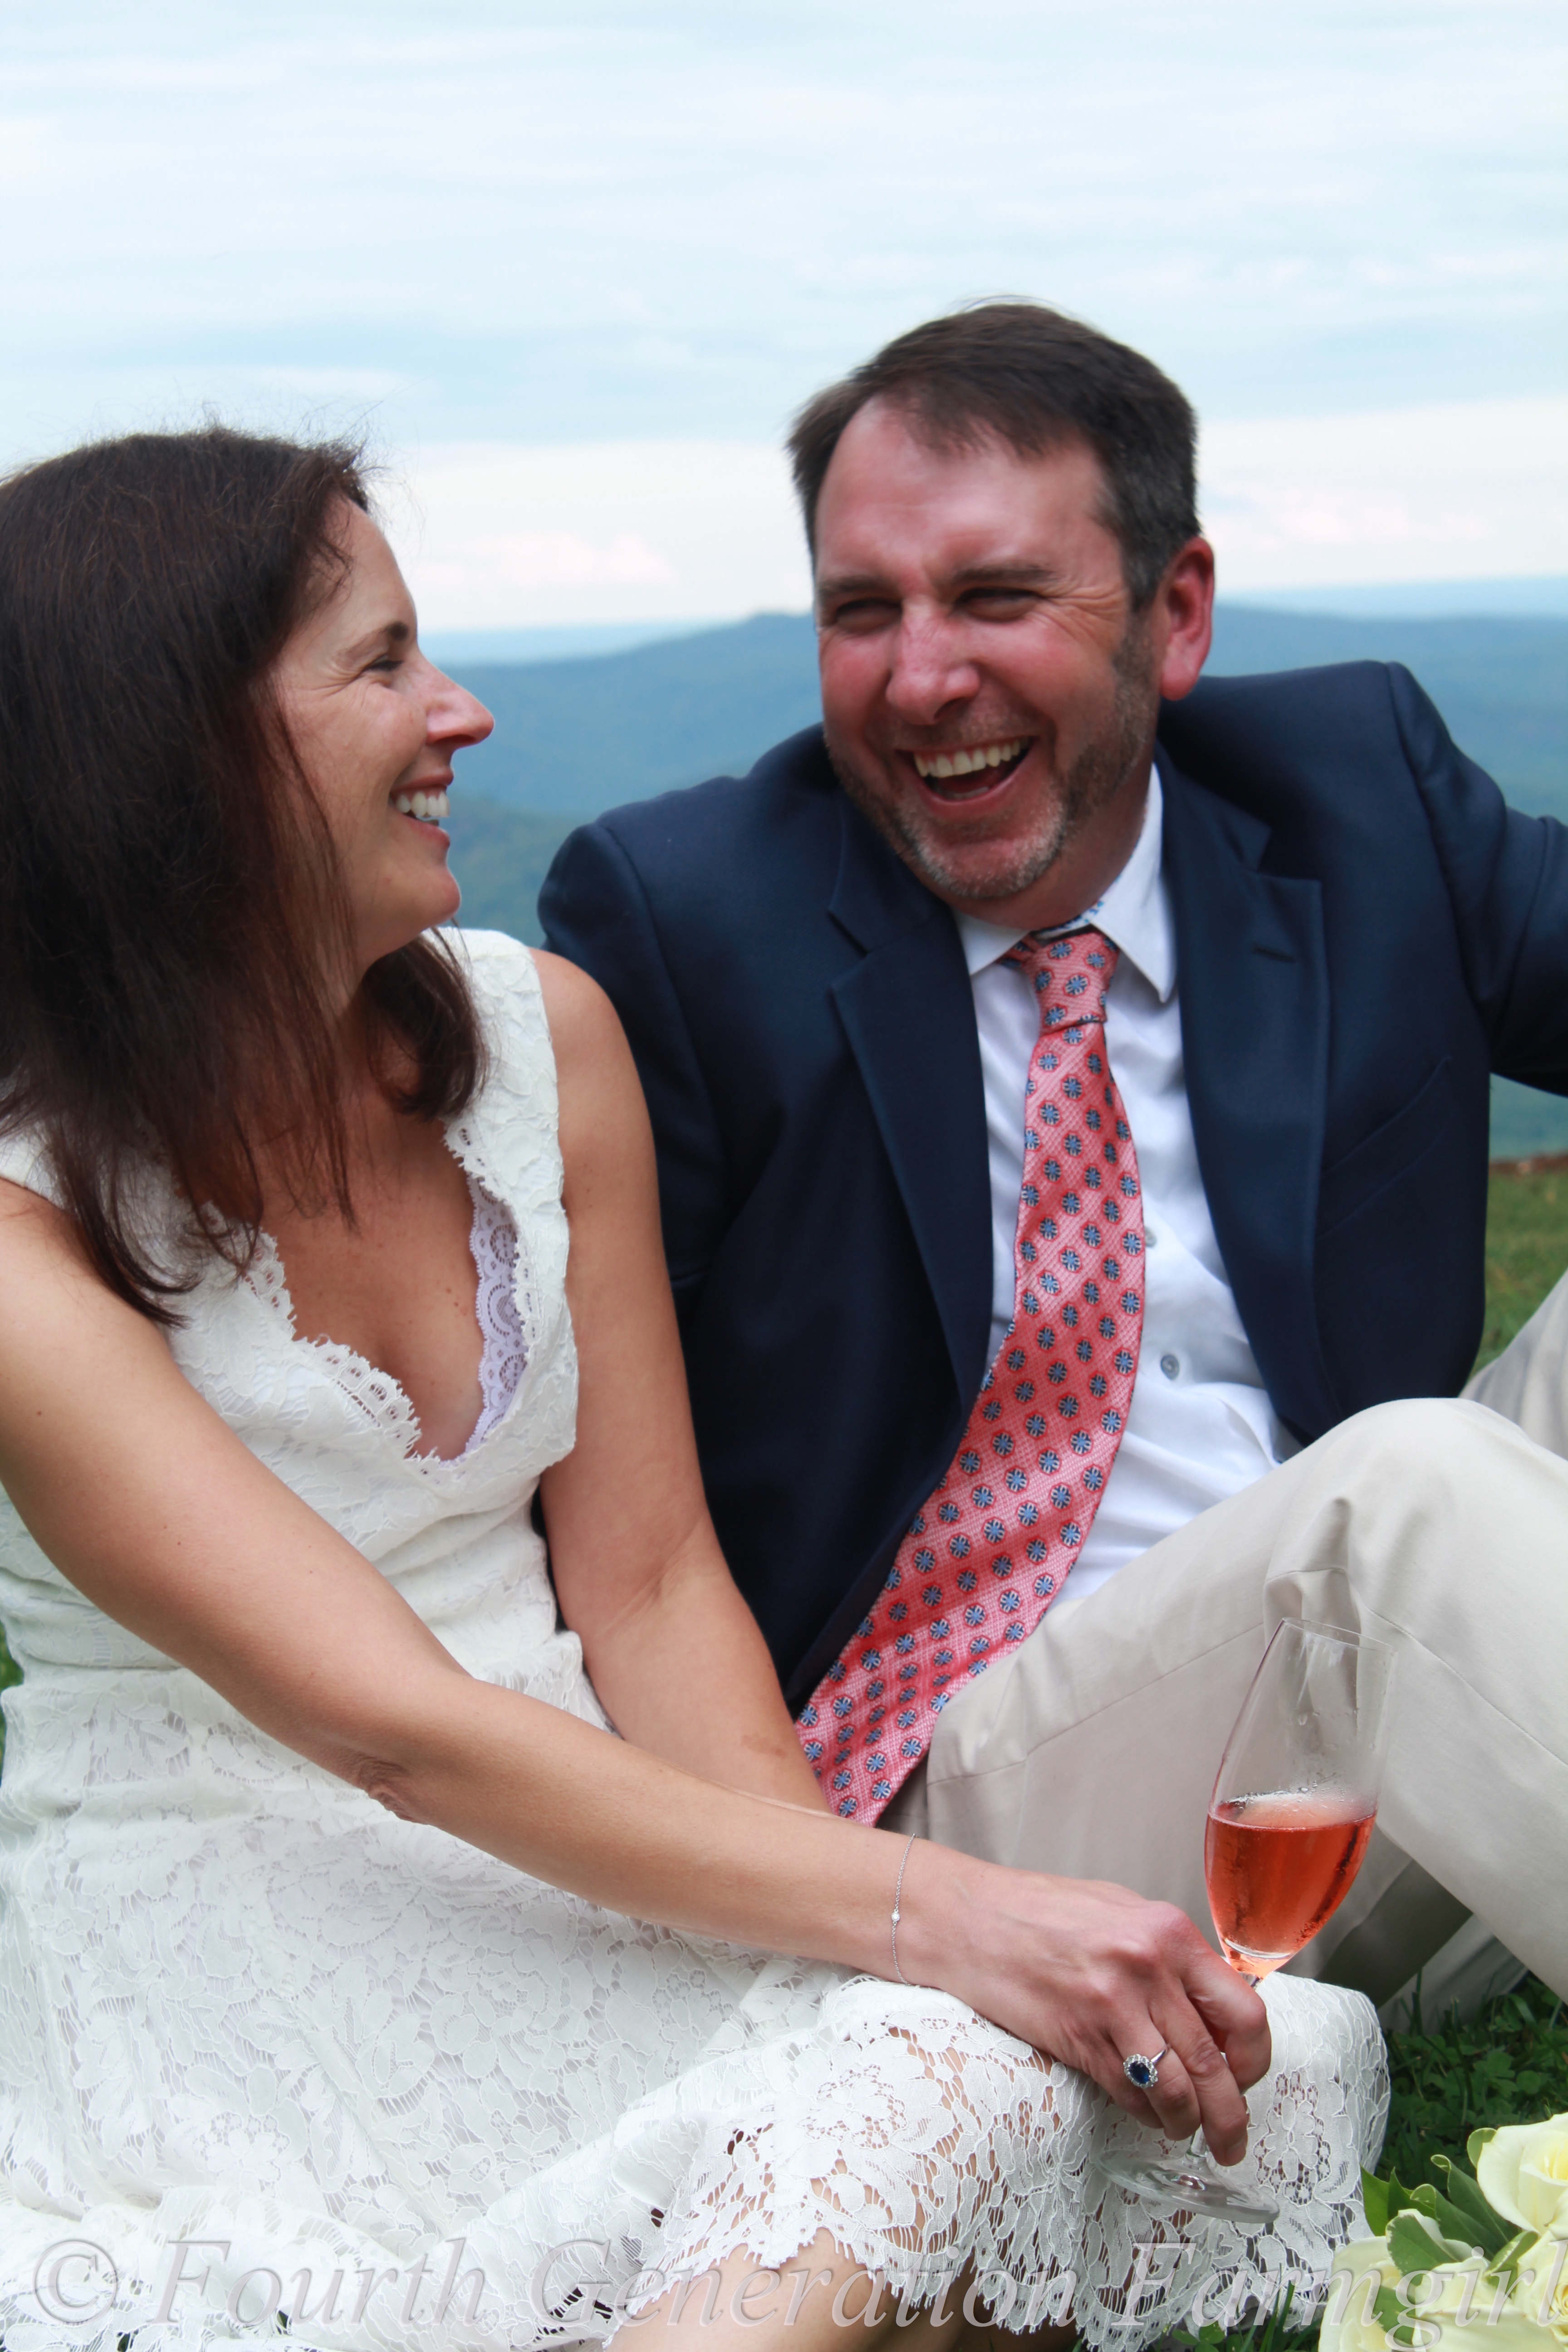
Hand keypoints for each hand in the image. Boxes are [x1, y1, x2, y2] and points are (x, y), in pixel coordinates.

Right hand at [899, 1845, 1270, 2163]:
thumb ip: (1171, 1956)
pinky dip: (1145, 2114)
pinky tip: (1144, 2112)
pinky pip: (1129, 2094)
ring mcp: (1111, 2005)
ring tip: (1186, 2133)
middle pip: (1215, 2063)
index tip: (1248, 2078)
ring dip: (1188, 2124)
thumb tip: (1215, 2008)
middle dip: (1231, 2116)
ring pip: (1176, 2090)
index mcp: (1167, 1932)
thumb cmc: (1041, 1912)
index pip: (1243, 2011)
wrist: (969, 1918)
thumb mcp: (1122, 1912)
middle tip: (1233, 2142)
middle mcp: (1147, 1967)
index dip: (1255, 2059)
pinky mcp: (1077, 2037)